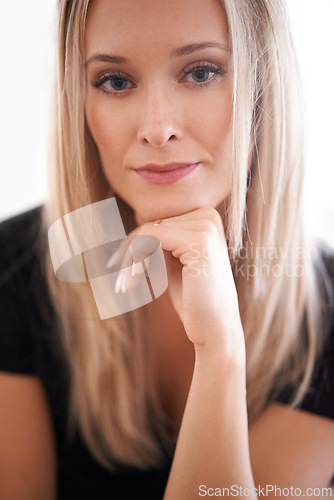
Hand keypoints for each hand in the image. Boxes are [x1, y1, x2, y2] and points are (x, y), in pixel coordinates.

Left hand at [111, 207, 243, 354]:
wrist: (215, 330)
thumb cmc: (194, 300)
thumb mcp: (175, 264)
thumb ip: (161, 244)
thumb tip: (133, 230)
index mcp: (206, 219)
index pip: (159, 224)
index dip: (135, 246)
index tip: (117, 266)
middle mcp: (209, 217)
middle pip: (152, 226)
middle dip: (130, 254)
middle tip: (120, 283)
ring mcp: (206, 227)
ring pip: (149, 231)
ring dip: (130, 259)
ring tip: (124, 285)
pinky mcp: (199, 241)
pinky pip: (152, 238)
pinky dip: (136, 258)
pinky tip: (134, 279)